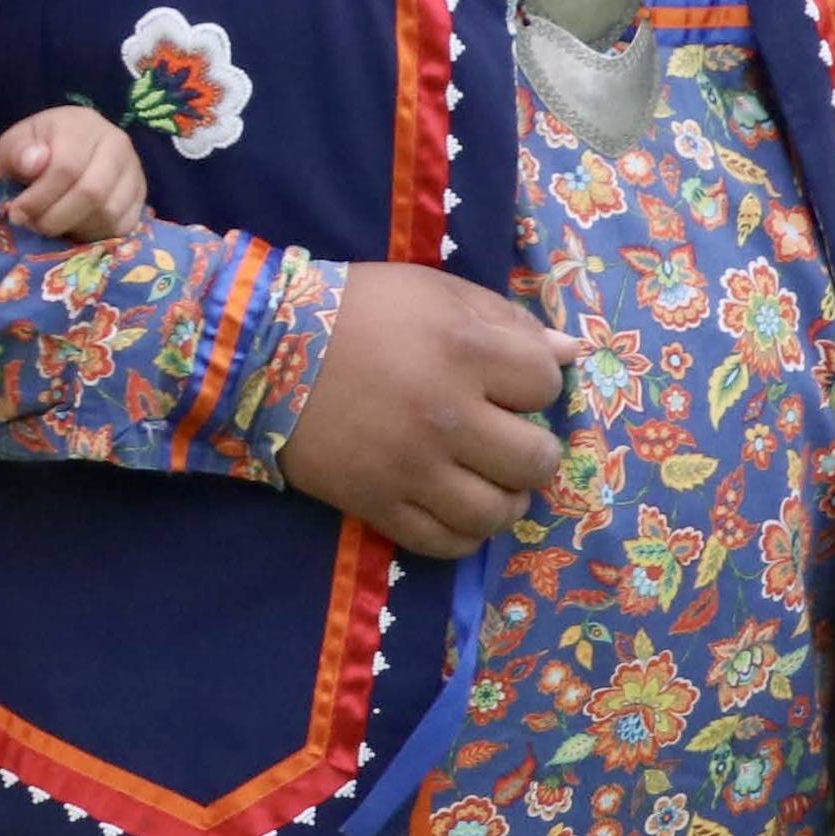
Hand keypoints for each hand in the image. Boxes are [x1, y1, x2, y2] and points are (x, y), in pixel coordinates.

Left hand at [0, 104, 150, 242]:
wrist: (67, 149)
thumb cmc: (37, 150)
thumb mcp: (15, 145)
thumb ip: (17, 153)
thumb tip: (34, 163)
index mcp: (81, 124)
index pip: (66, 167)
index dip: (38, 198)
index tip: (17, 213)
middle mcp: (116, 143)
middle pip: (92, 193)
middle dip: (55, 219)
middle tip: (33, 225)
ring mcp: (133, 170)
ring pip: (108, 213)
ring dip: (74, 228)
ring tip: (51, 224)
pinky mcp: (141, 196)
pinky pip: (121, 227)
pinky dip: (94, 235)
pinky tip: (74, 227)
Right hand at [278, 263, 588, 560]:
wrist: (264, 349)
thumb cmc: (359, 310)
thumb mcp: (436, 292)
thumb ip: (507, 319)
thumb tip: (570, 352)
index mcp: (467, 350)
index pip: (546, 386)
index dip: (537, 385)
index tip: (512, 384)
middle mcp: (448, 415)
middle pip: (535, 461)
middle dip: (534, 451)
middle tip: (509, 440)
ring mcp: (413, 467)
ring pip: (496, 513)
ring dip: (505, 499)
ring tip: (488, 481)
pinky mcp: (379, 504)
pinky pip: (445, 544)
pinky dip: (463, 533)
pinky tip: (456, 507)